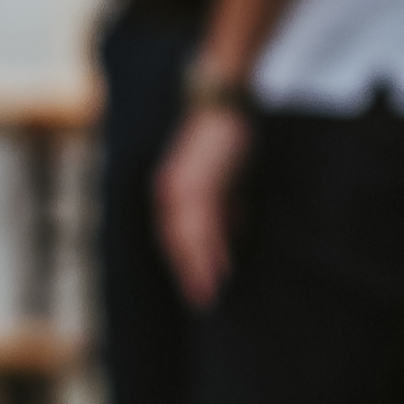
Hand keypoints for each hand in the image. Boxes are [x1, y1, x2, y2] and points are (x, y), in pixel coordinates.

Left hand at [160, 100, 247, 309]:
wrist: (224, 102)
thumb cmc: (226, 137)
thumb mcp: (226, 179)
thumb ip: (227, 209)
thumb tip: (233, 236)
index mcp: (172, 191)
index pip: (175, 236)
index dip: (185, 263)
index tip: (198, 288)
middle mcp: (169, 191)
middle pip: (176, 240)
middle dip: (188, 272)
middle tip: (202, 301)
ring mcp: (180, 186)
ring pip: (187, 235)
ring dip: (197, 266)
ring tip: (209, 292)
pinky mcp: (198, 181)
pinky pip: (203, 222)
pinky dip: (209, 246)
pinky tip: (220, 264)